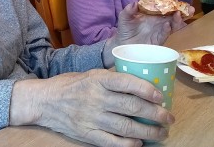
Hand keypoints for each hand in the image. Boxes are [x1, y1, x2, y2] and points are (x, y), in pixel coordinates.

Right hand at [10, 69, 173, 146]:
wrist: (45, 101)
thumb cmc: (70, 85)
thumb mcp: (90, 74)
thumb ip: (112, 76)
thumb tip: (137, 74)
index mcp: (98, 80)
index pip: (126, 83)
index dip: (147, 89)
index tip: (161, 96)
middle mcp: (96, 98)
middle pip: (131, 107)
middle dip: (155, 114)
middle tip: (169, 118)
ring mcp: (91, 118)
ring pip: (126, 127)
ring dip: (148, 132)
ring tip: (162, 133)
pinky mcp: (87, 134)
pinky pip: (112, 142)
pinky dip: (128, 144)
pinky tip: (139, 143)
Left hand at [101, 3, 189, 67]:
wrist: (122, 45)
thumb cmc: (125, 30)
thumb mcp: (124, 18)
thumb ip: (128, 10)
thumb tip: (134, 3)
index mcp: (153, 14)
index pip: (165, 7)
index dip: (172, 4)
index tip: (178, 0)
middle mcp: (159, 22)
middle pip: (173, 16)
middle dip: (182, 12)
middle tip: (190, 8)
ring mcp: (159, 31)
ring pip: (172, 25)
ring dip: (177, 20)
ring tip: (179, 14)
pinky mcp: (157, 41)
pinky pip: (164, 35)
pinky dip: (166, 30)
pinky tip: (167, 25)